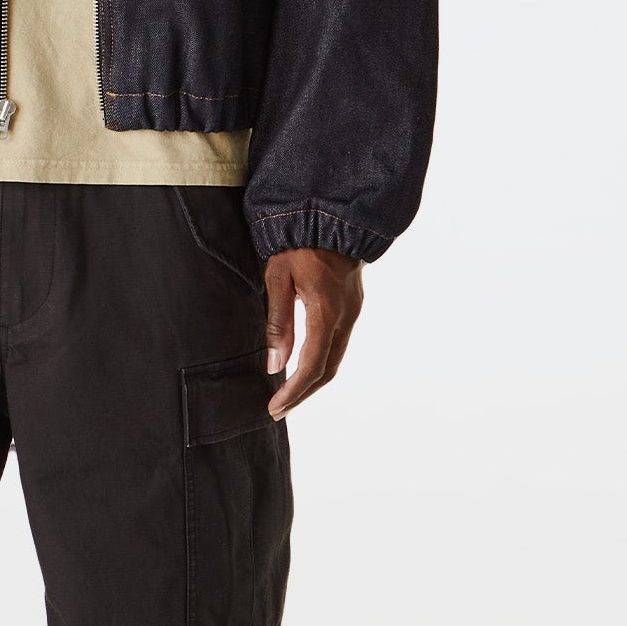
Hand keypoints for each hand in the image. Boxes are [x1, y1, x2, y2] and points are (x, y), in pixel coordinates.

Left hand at [265, 247, 363, 418]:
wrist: (329, 216)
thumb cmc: (296, 243)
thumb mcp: (277, 278)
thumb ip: (277, 323)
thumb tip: (274, 365)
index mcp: (325, 310)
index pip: (312, 364)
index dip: (293, 391)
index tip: (274, 407)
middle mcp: (345, 316)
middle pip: (328, 370)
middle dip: (303, 394)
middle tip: (278, 409)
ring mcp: (352, 312)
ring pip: (335, 359)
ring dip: (312, 381)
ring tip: (287, 395)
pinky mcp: (351, 307)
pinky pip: (338, 345)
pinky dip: (320, 363)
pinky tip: (303, 367)